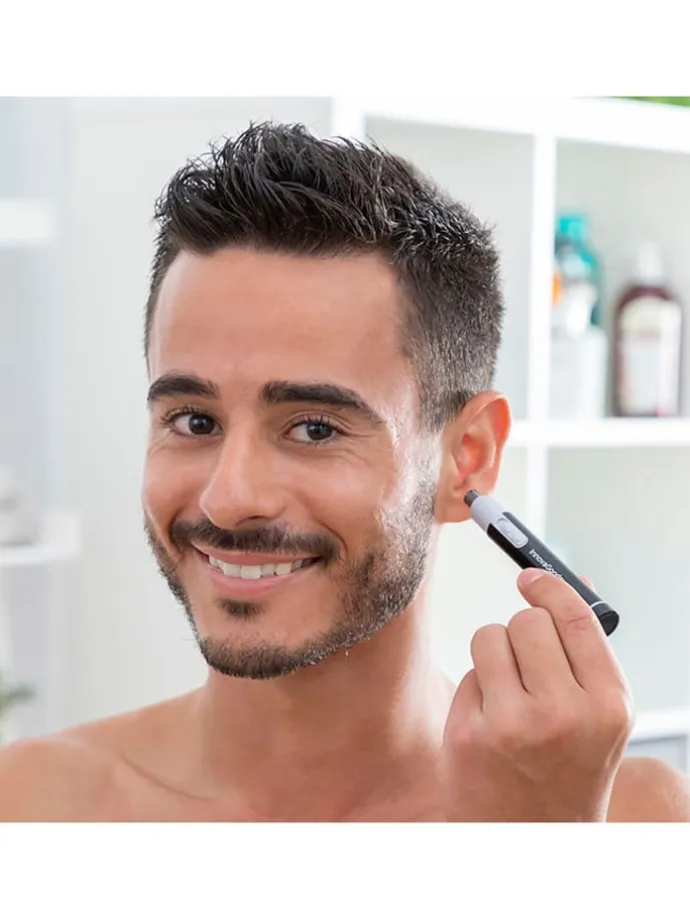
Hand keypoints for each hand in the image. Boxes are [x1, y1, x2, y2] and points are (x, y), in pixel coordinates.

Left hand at [441, 569, 633, 820]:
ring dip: (494, 657)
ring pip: (489, 637)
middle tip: (526, 668)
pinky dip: (475, 691)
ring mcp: (514, 725)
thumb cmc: (567, 770)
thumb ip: (586, 652)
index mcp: (609, 706)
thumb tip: (570, 582)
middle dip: (521, 635)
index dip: (550, 588)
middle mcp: (566, 714)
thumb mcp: (598, 718)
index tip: (530, 579)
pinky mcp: (470, 735)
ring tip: (508, 696)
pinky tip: (490, 726)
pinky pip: (468, 674)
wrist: (531, 841)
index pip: (576, 618)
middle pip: (527, 622)